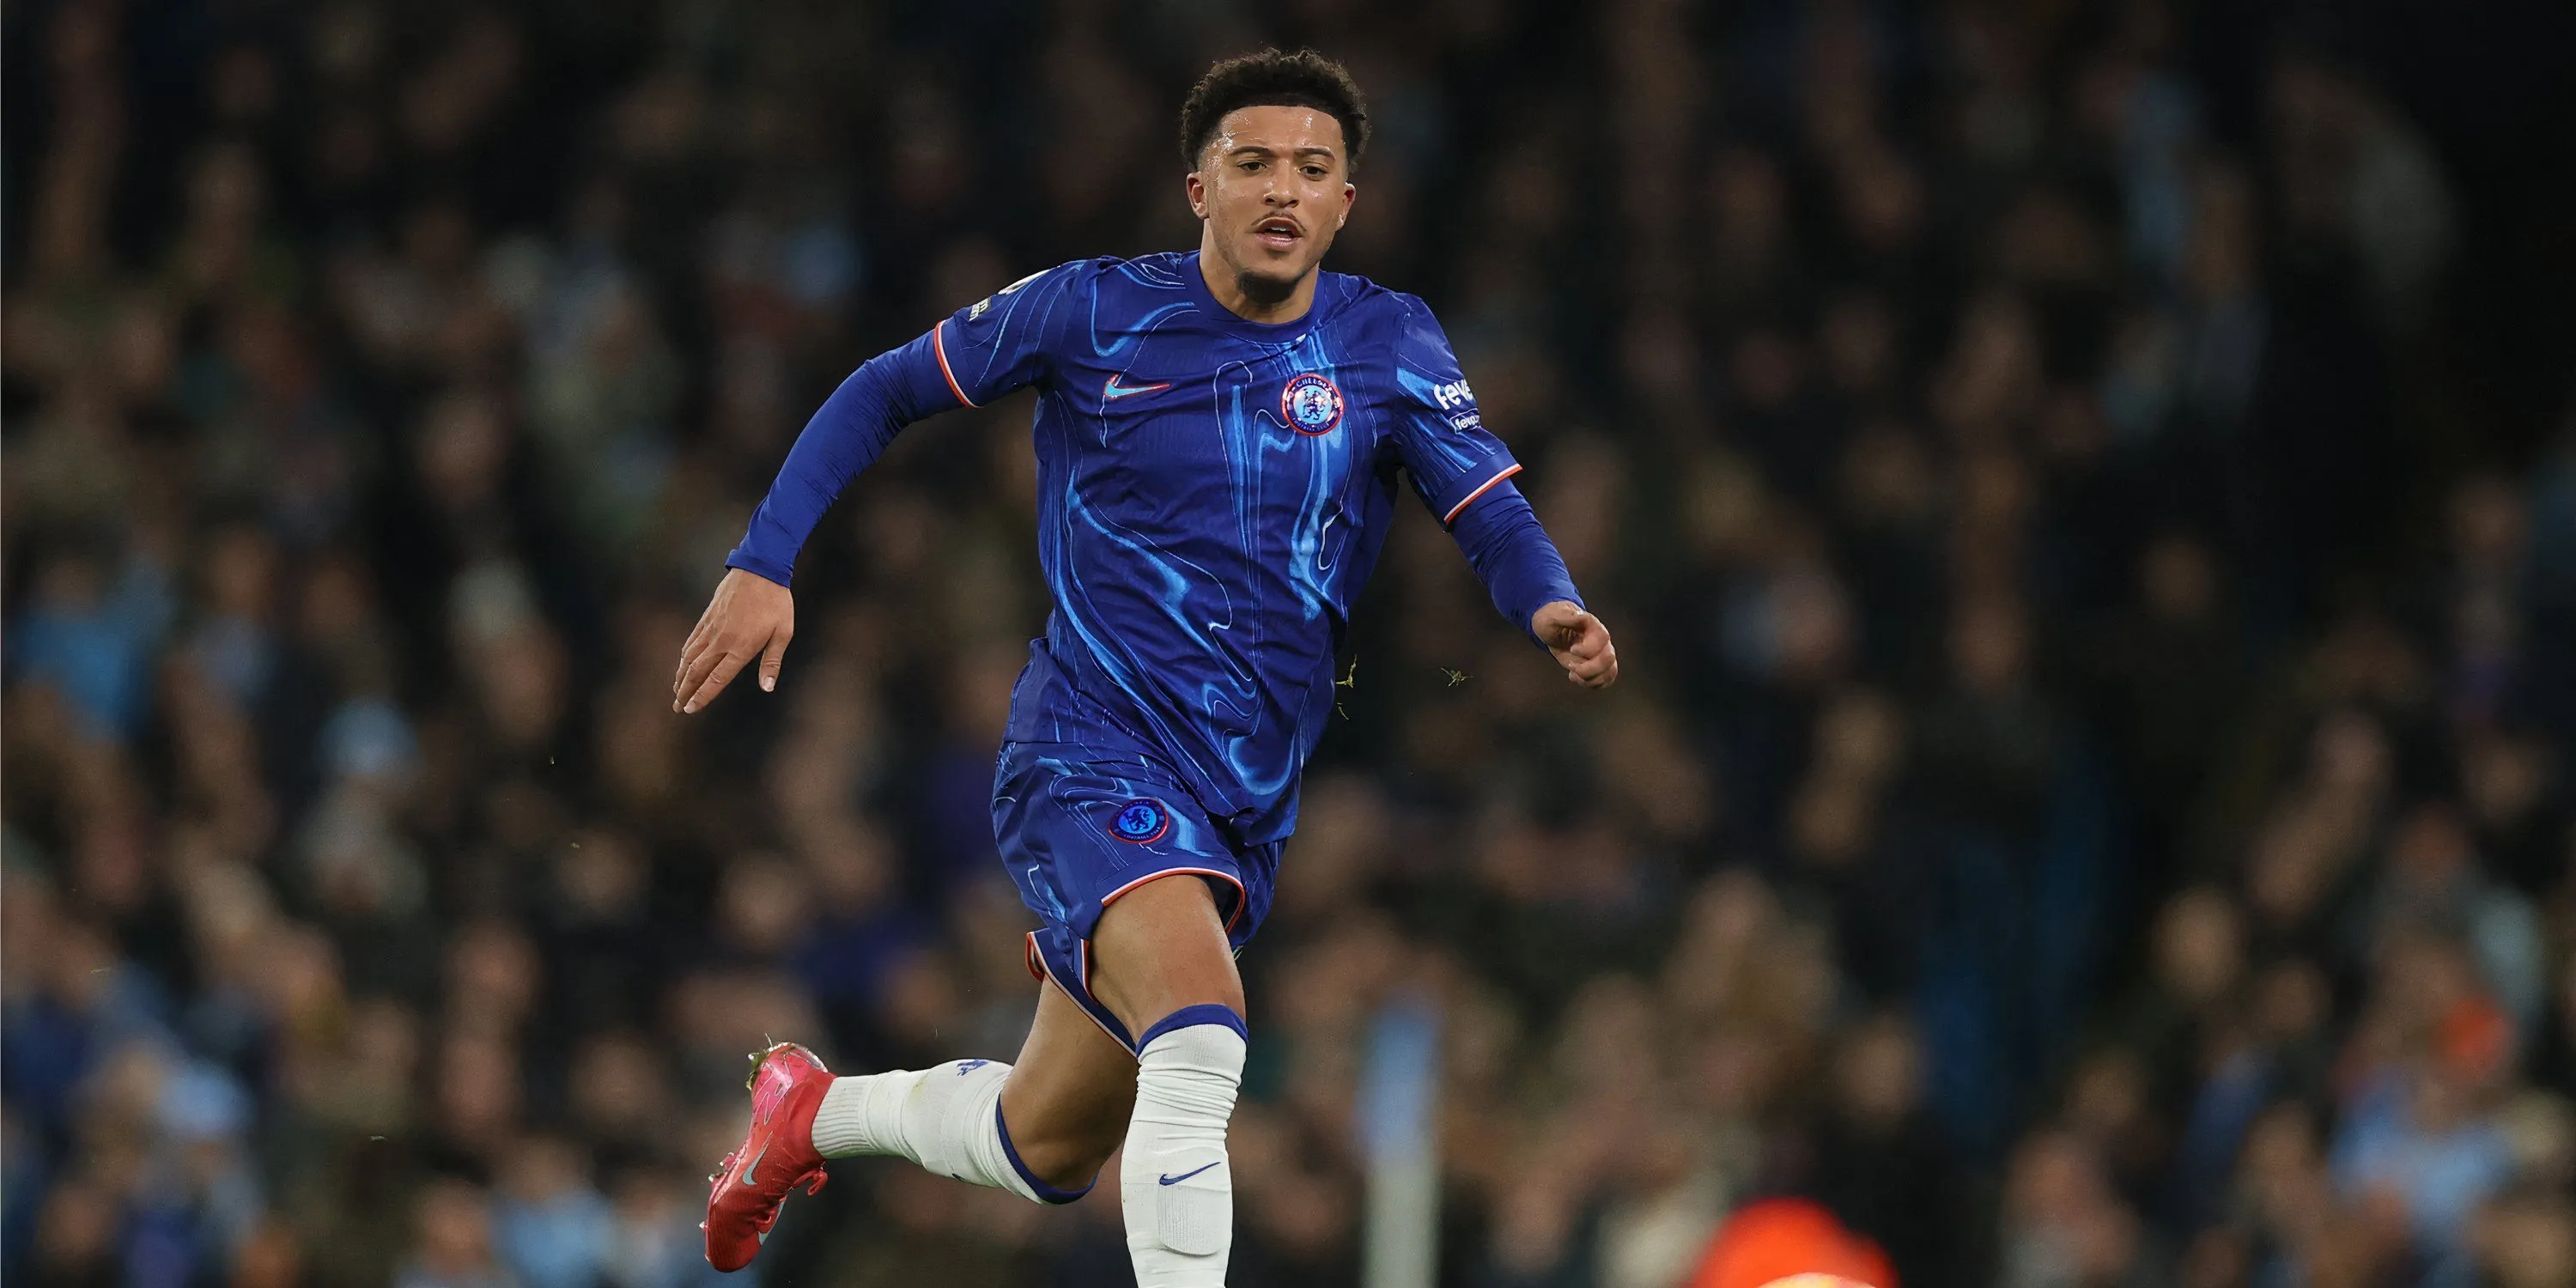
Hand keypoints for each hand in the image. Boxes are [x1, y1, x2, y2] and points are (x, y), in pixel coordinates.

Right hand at [673, 568, 793, 712]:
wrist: (760, 570)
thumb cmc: (777, 603)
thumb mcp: (783, 634)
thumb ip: (772, 663)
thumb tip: (767, 688)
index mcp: (741, 648)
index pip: (716, 679)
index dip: (702, 696)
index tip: (691, 709)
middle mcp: (722, 641)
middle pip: (697, 672)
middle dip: (685, 692)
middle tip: (678, 707)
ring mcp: (711, 628)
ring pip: (689, 657)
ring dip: (681, 676)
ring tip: (676, 691)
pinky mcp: (707, 617)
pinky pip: (691, 641)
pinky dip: (684, 656)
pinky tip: (682, 664)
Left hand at [1532, 601, 1617, 688]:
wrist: (1553, 628)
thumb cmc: (1552, 620)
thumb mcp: (1553, 616)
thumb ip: (1567, 616)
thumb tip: (1581, 616)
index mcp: (1593, 626)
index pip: (1603, 638)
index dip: (1588, 649)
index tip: (1572, 649)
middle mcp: (1602, 641)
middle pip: (1608, 659)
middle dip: (1589, 669)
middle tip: (1570, 666)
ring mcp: (1602, 654)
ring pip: (1609, 672)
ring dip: (1590, 679)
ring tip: (1573, 674)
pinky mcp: (1598, 666)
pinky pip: (1606, 680)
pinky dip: (1592, 684)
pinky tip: (1577, 678)